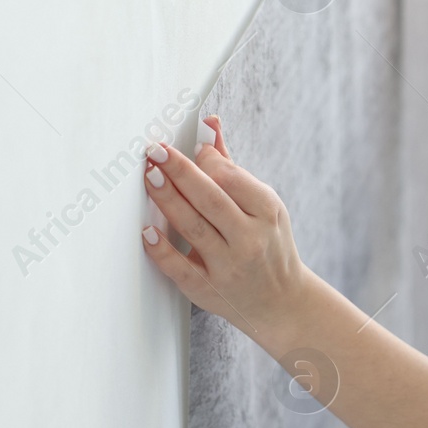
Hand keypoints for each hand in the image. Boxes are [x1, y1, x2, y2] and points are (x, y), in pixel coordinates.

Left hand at [140, 116, 311, 338]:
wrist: (281, 303)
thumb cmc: (268, 245)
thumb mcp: (263, 205)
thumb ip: (231, 166)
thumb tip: (209, 124)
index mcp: (267, 213)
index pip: (234, 180)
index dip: (208, 161)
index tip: (189, 148)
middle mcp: (250, 239)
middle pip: (210, 199)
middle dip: (180, 172)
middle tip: (156, 151)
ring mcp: (229, 267)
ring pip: (193, 228)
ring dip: (168, 200)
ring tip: (149, 176)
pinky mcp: (208, 290)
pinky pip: (181, 268)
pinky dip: (162, 250)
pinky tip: (146, 232)